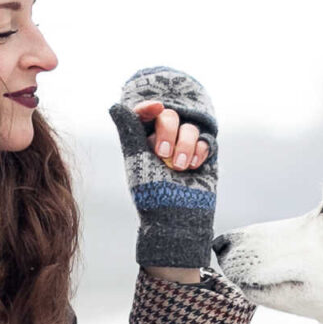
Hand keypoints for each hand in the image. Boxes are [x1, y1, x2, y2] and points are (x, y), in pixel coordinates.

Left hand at [110, 66, 219, 271]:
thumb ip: (129, 130)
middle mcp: (165, 141)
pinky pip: (206, 141)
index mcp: (144, 140)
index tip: (155, 108)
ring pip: (190, 128)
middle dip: (168, 132)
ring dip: (185, 145)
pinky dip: (199, 152)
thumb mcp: (136, 159)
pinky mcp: (203, 156)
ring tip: (179, 168)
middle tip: (163, 154)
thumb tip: (115, 105)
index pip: (146, 113)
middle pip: (170, 116)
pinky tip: (192, 168)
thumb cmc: (151, 193)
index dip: (149, 107)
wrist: (176, 218)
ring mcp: (185, 147)